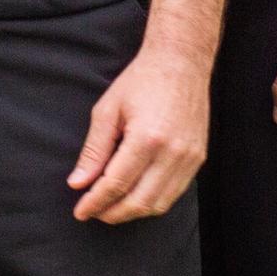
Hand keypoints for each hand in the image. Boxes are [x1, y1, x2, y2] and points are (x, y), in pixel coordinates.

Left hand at [72, 39, 213, 222]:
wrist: (181, 62)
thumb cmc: (141, 81)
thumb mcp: (107, 111)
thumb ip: (93, 151)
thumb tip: (78, 184)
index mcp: (146, 138)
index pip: (116, 184)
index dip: (95, 202)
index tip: (80, 211)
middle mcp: (172, 152)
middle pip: (138, 201)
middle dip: (112, 213)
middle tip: (93, 212)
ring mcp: (189, 157)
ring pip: (159, 204)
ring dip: (132, 212)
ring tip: (111, 208)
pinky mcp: (198, 158)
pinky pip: (174, 193)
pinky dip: (152, 202)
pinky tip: (135, 196)